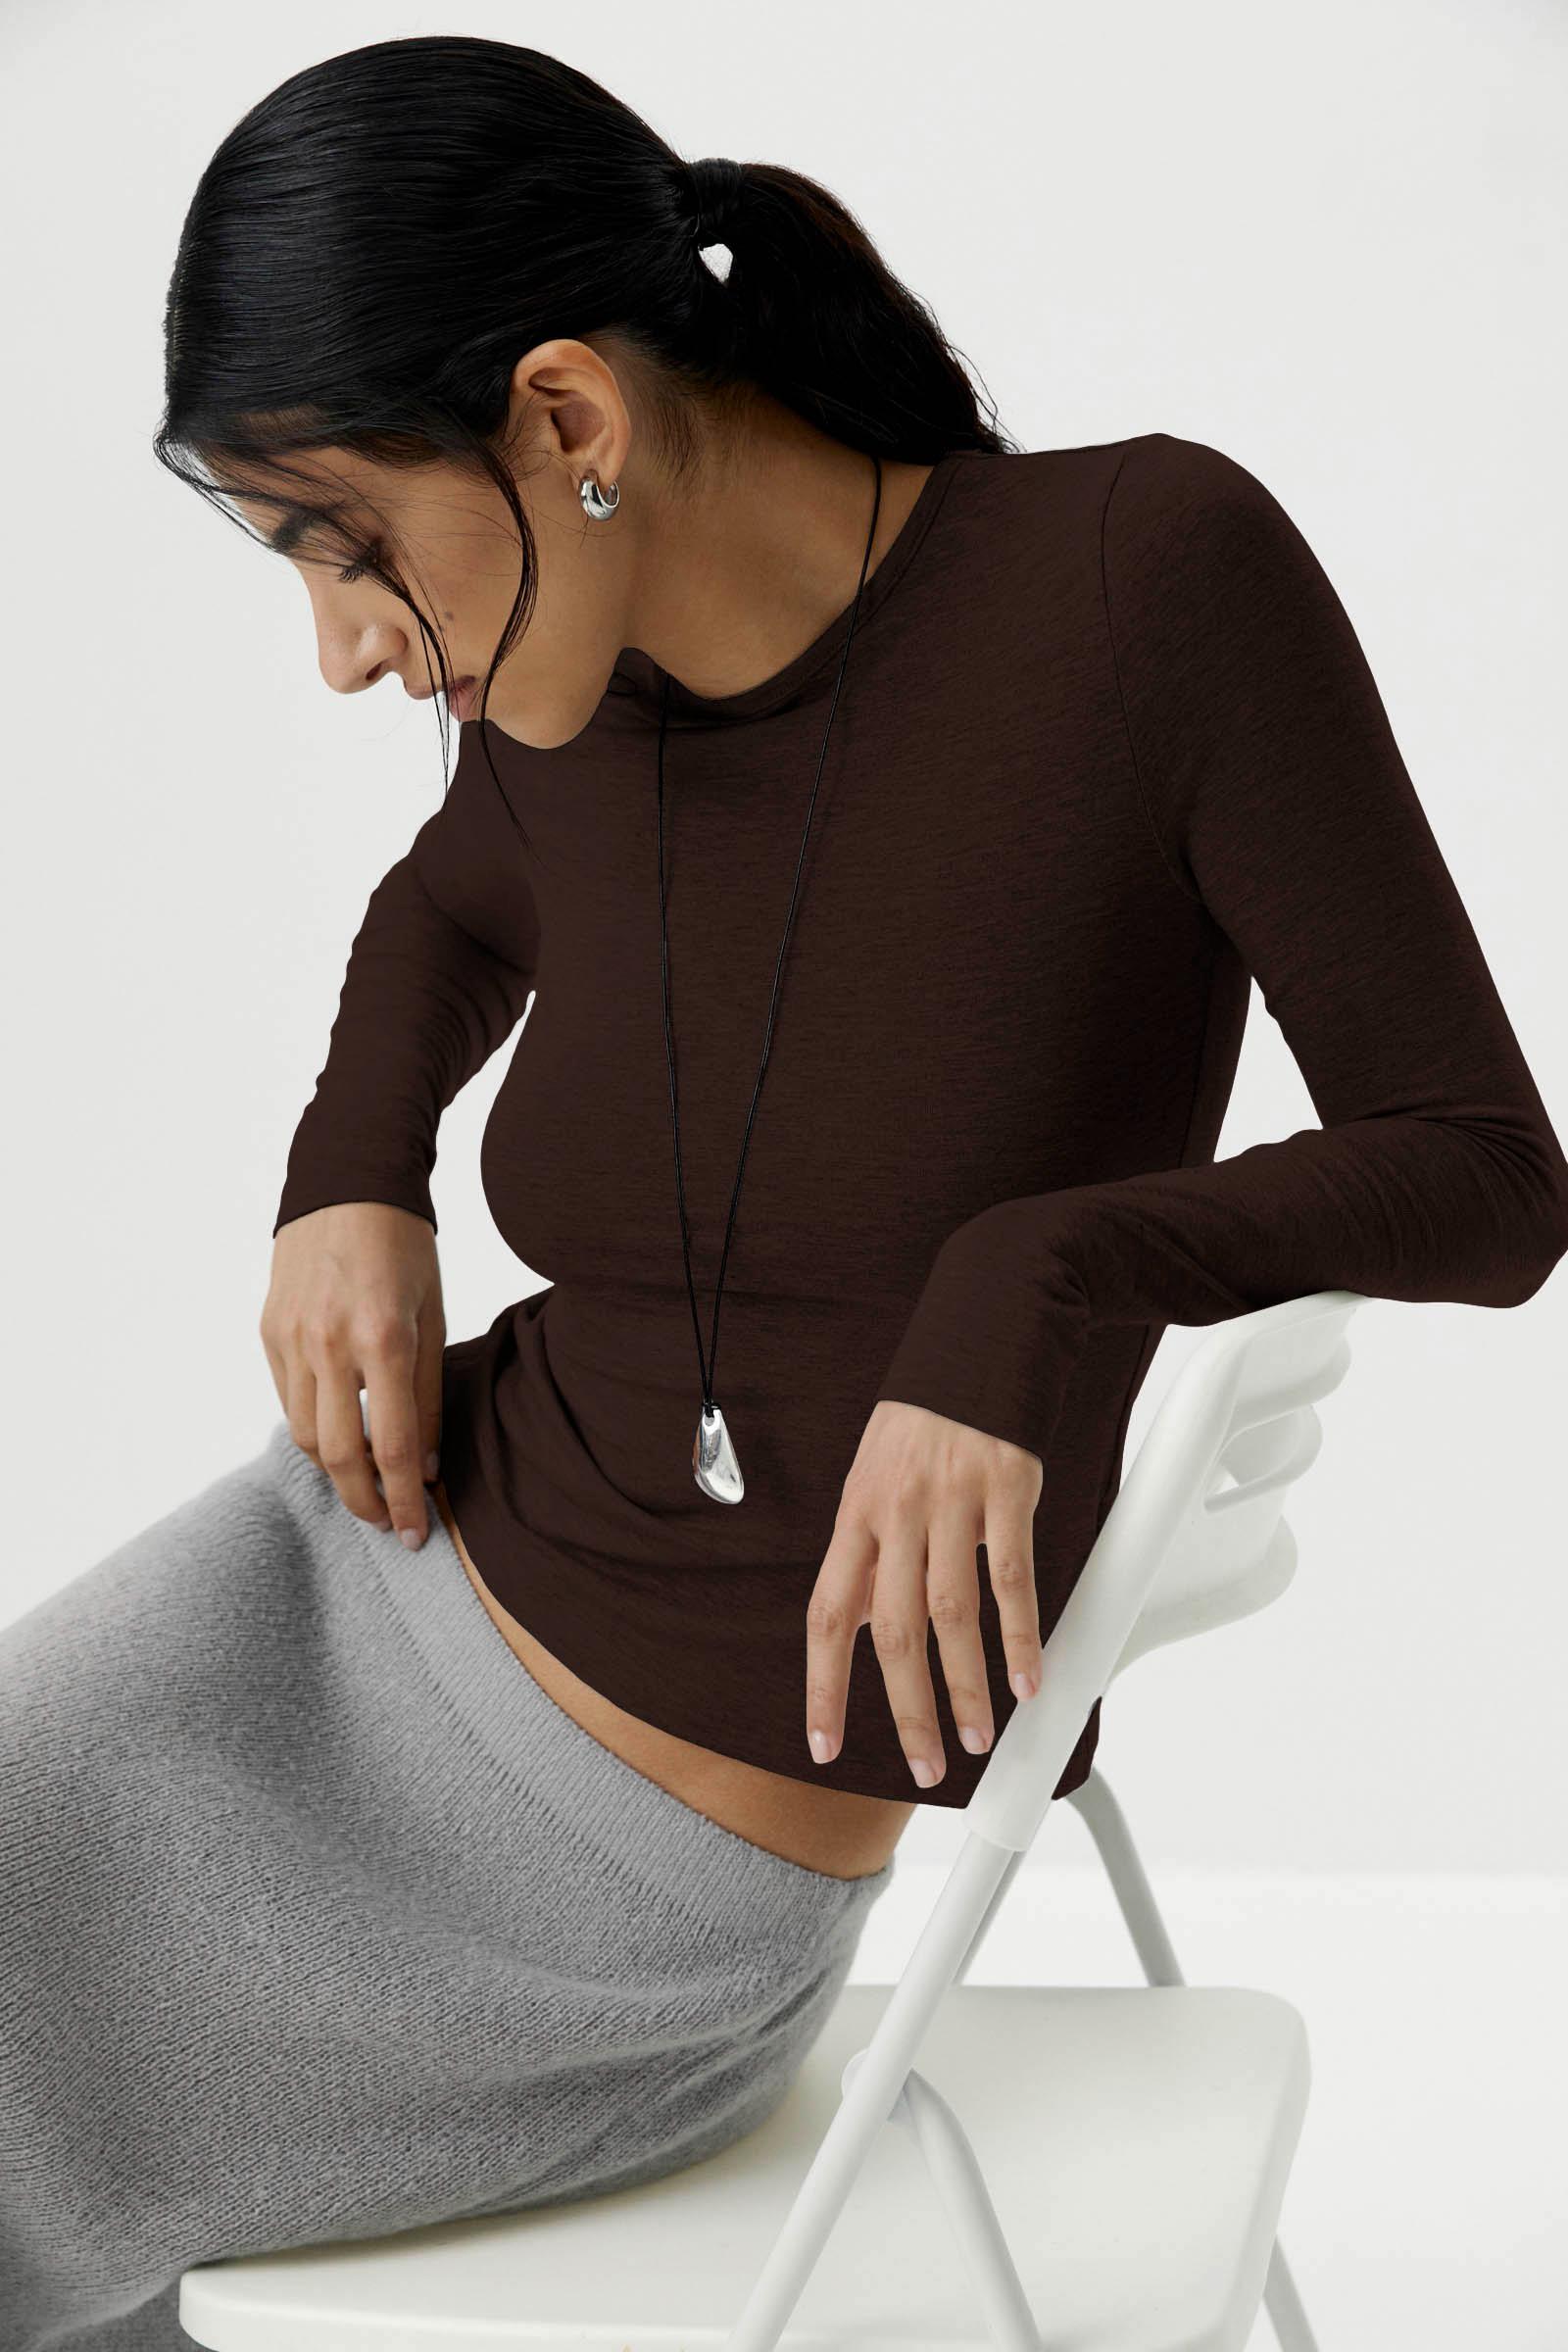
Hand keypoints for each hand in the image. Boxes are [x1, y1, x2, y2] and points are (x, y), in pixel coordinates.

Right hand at [260, 1201, 444, 1548]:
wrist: (345, 1183)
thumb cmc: (404, 1246)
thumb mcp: (434, 1314)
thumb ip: (427, 1393)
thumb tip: (427, 1465)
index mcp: (383, 1337)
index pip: (395, 1445)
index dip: (406, 1499)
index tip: (416, 1534)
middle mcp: (329, 1342)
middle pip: (338, 1455)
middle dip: (364, 1502)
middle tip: (388, 1524)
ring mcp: (290, 1338)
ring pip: (304, 1435)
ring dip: (335, 1469)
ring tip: (367, 1479)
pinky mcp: (267, 1331)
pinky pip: (287, 1399)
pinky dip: (313, 1426)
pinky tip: (339, 1430)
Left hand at [806, 1400, 1044, 1786]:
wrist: (977, 1336)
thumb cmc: (922, 1420)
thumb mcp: (873, 1479)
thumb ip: (869, 1553)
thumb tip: (861, 1626)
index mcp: (855, 1515)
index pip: (828, 1616)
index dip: (823, 1687)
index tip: (823, 1746)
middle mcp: (897, 1513)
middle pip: (895, 1633)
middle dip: (908, 1712)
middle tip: (925, 1767)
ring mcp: (951, 1502)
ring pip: (953, 1616)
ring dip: (967, 1689)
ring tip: (979, 1737)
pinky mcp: (1006, 1491)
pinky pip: (1011, 1579)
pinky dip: (1020, 1638)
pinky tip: (1027, 1680)